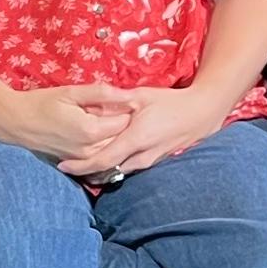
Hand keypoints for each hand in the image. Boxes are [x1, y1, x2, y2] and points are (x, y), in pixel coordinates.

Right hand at [0, 83, 134, 165]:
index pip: (126, 122)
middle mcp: (90, 150)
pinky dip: (104, 146)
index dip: (128, 110)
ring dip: (115, 136)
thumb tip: (131, 96)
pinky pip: (100, 157)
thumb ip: (103, 94)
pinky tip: (96, 132)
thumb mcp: (72, 92)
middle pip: (122, 138)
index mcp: (91, 130)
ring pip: (112, 149)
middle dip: (124, 124)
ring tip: (107, 119)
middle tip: (117, 109)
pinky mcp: (77, 164)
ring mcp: (83, 160)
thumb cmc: (42, 102)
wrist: (14, 122)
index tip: (123, 100)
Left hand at [69, 82, 227, 181]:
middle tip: (68, 167)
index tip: (64, 166)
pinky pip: (130, 168)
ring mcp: (150, 161)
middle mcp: (142, 155)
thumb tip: (91, 103)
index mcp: (135, 139)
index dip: (81, 166)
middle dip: (87, 171)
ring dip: (101, 171)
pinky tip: (106, 160)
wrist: (202, 113)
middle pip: (108, 171)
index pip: (102, 160)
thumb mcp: (142, 96)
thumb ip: (116, 100)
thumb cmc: (171, 101)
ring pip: (119, 171)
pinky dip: (115, 166)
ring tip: (82, 165)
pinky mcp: (155, 161)